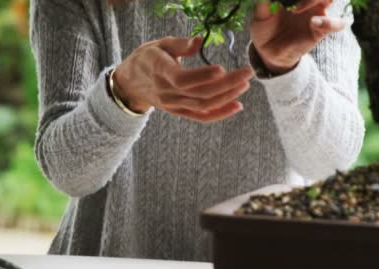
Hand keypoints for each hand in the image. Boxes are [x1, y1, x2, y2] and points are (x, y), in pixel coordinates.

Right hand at [113, 36, 253, 122]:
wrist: (131, 84)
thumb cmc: (147, 59)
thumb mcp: (158, 44)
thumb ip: (180, 44)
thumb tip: (200, 40)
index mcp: (159, 71)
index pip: (182, 79)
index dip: (202, 76)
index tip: (222, 68)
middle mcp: (166, 92)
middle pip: (199, 93)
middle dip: (226, 84)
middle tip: (247, 72)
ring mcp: (173, 105)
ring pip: (203, 106)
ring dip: (227, 97)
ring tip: (244, 85)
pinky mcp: (179, 113)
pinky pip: (201, 117)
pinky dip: (220, 113)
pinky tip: (237, 105)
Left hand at [250, 0, 345, 74]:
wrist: (267, 52)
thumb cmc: (264, 28)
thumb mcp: (260, 13)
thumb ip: (265, 2)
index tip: (285, 0)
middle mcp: (310, 1)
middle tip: (291, 4)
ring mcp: (317, 14)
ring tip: (295, 10)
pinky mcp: (321, 30)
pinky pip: (337, 24)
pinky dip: (329, 22)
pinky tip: (313, 23)